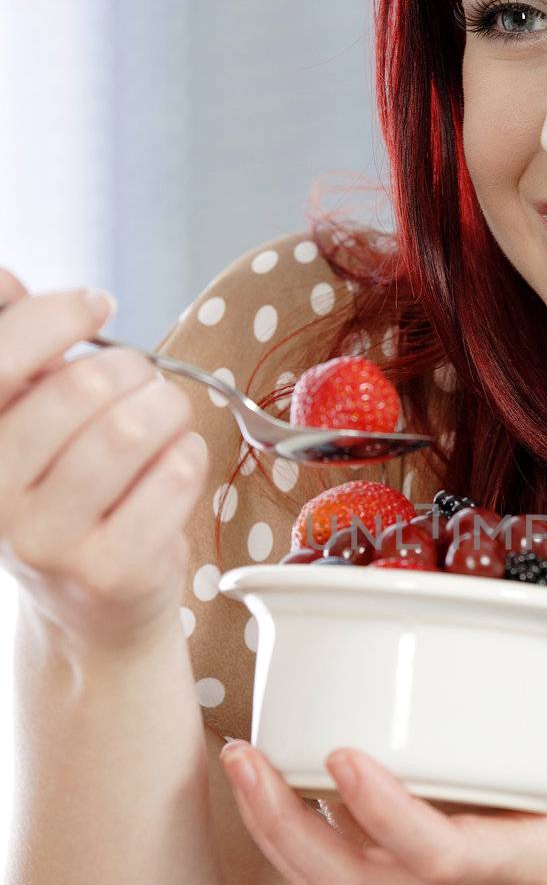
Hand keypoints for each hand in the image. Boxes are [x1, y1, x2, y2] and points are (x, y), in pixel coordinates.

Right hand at [0, 267, 208, 651]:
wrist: (88, 603)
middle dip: (132, 369)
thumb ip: (16, 355)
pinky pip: (174, 476)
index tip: (98, 303)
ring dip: (167, 408)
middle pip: (84, 388)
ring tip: (166, 417)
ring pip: (133, 429)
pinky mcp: (109, 571)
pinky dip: (189, 454)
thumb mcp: (25, 421)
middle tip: (145, 381)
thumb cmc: (63, 489)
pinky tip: (177, 461)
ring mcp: (48, 542)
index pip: (2, 360)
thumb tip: (5, 281)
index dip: (57, 315)